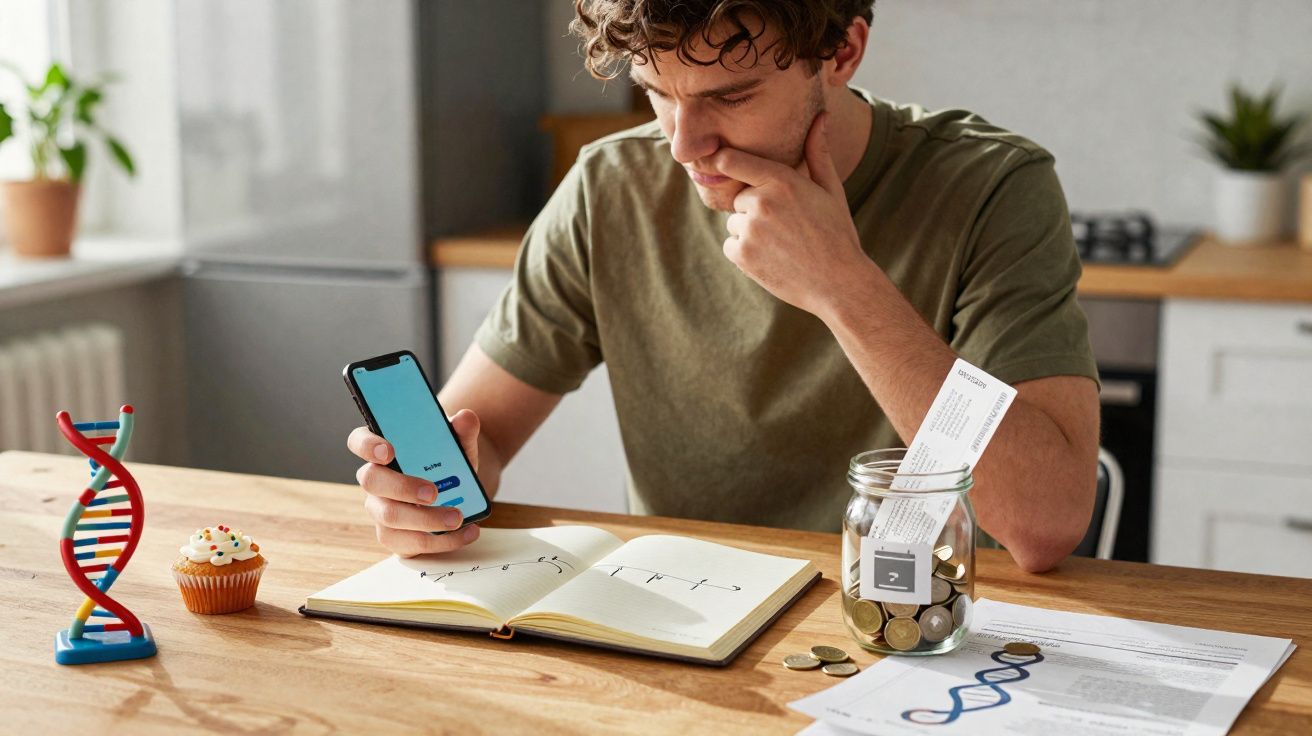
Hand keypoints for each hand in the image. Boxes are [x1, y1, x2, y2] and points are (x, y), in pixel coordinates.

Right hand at [346, 409, 482, 556]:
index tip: (389, 451)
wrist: (459, 490)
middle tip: (433, 492)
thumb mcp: (458, 445)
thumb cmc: (447, 462)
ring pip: (390, 517)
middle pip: (372, 481)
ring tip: (457, 517)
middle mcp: (375, 480)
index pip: (360, 441)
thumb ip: (461, 431)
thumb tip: (467, 418)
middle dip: (402, 487)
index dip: (368, 446)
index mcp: (382, 449)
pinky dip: (442, 541)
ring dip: (426, 519)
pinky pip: (409, 543)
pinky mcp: (394, 537)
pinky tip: (466, 531)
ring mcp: (380, 509)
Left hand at [715, 112, 871, 316]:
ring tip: (783, 244)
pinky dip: (746, 253)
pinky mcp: (742, 255)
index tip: (713, 160)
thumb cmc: (837, 233)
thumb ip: (817, 152)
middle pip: (739, 198)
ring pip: (735, 223)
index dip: (720, 159)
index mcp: (782, 180)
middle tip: (787, 226)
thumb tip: (821, 116)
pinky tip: (774, 259)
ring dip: (751, 232)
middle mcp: (761, 202)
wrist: (839, 284)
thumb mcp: (830, 189)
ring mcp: (750, 230)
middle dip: (755, 209)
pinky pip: (731, 246)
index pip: (732, 160)